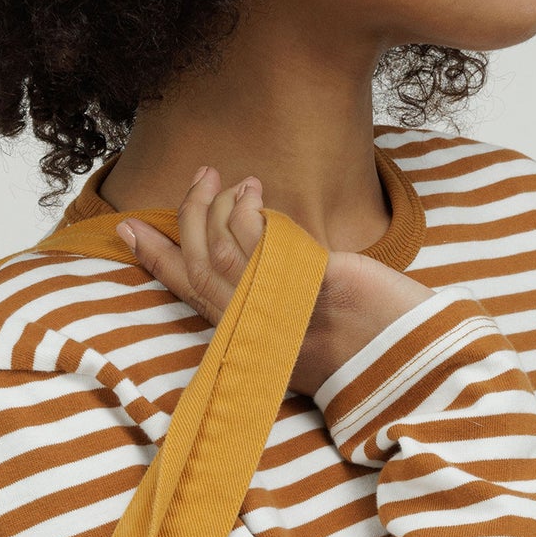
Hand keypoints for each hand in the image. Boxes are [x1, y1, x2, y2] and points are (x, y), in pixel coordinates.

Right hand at [115, 165, 434, 398]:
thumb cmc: (365, 340)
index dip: (154, 256)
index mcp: (246, 337)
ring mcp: (276, 306)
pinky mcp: (306, 284)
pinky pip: (259, 239)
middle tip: (201, 177)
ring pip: (222, 246)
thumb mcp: (305, 320)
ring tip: (244, 183)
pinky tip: (258, 195)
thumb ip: (272, 295)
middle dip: (190, 213)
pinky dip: (251, 213)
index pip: (187, 290)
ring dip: (225, 204)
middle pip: (198, 261)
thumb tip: (251, 246)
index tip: (127, 227)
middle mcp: (253, 325)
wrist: (408, 360)